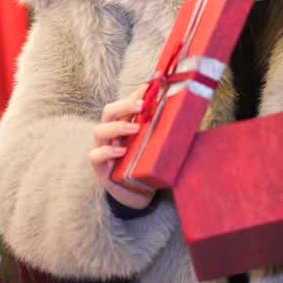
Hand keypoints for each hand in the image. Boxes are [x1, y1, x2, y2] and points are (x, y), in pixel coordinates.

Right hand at [89, 86, 154, 210]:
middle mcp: (111, 134)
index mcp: (123, 124)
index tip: (149, 87)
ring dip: (117, 126)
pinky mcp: (99, 167)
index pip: (125, 104)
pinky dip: (107, 151)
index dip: (135, 94)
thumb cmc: (146, 166)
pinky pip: (96, 156)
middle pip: (109, 111)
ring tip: (135, 128)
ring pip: (99, 130)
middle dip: (125, 105)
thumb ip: (164, 132)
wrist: (137, 194)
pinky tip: (121, 151)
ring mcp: (102, 149)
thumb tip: (186, 117)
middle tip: (142, 105)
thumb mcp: (156, 146)